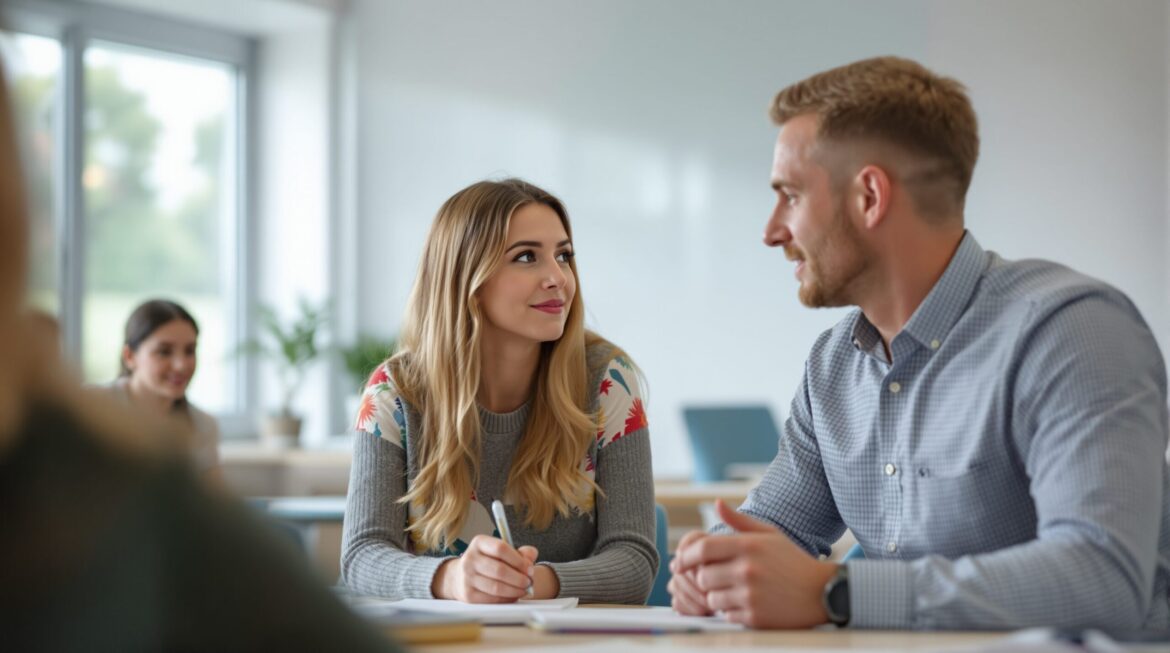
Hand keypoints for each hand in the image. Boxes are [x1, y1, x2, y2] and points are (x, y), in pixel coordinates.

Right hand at [432, 535, 535, 602]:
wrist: (461, 576)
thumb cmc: (488, 562)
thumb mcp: (501, 552)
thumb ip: (520, 552)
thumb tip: (531, 556)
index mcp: (479, 543)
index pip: (501, 548)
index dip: (518, 560)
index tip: (530, 568)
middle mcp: (470, 559)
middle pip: (499, 570)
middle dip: (519, 578)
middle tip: (529, 582)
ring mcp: (467, 577)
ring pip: (497, 587)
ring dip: (515, 590)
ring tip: (524, 589)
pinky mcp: (468, 595)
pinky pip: (492, 599)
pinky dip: (507, 599)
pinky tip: (513, 595)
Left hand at [673, 500, 837, 628]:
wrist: (823, 592)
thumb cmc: (793, 561)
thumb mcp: (769, 534)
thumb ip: (739, 520)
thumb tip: (716, 503)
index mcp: (749, 546)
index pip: (703, 548)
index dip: (686, 555)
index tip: (680, 561)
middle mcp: (748, 570)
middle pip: (702, 576)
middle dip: (703, 578)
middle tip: (713, 578)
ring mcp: (751, 595)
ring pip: (711, 598)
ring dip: (716, 597)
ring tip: (732, 591)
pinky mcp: (755, 617)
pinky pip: (726, 615)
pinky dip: (730, 611)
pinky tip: (745, 603)